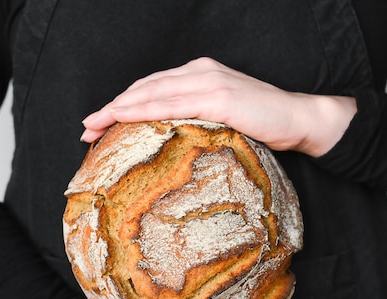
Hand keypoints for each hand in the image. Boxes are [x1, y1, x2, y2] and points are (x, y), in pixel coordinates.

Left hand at [80, 57, 355, 156]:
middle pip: (145, 88)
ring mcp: (209, 82)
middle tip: (87, 127)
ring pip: (153, 94)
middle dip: (113, 108)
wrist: (300, 118)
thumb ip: (197, 118)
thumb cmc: (263, 122)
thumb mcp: (223, 116)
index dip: (123, 103)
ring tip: (96, 127)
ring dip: (120, 110)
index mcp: (200, 74)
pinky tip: (127, 121)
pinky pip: (174, 105)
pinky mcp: (220, 97)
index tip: (100, 121)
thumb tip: (171, 138)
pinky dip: (146, 112)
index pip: (153, 87)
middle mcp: (200, 72)